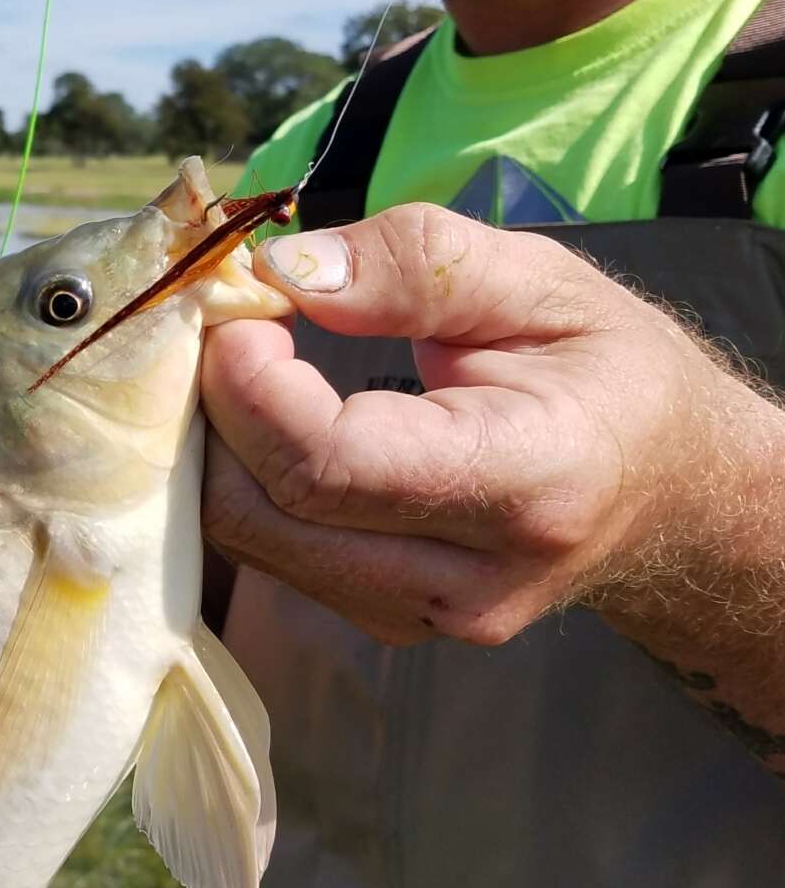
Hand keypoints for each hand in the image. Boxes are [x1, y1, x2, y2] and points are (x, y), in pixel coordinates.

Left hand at [201, 203, 784, 661]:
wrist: (671, 489)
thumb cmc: (611, 371)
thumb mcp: (544, 281)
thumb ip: (415, 265)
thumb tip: (286, 268)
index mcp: (529, 483)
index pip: (331, 463)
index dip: (251, 384)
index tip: (245, 304)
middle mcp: (474, 581)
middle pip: (267, 514)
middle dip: (216, 408)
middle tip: (233, 320)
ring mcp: (428, 620)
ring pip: (253, 542)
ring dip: (223, 443)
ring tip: (255, 359)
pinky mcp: (390, 623)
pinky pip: (274, 553)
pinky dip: (248, 477)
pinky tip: (276, 417)